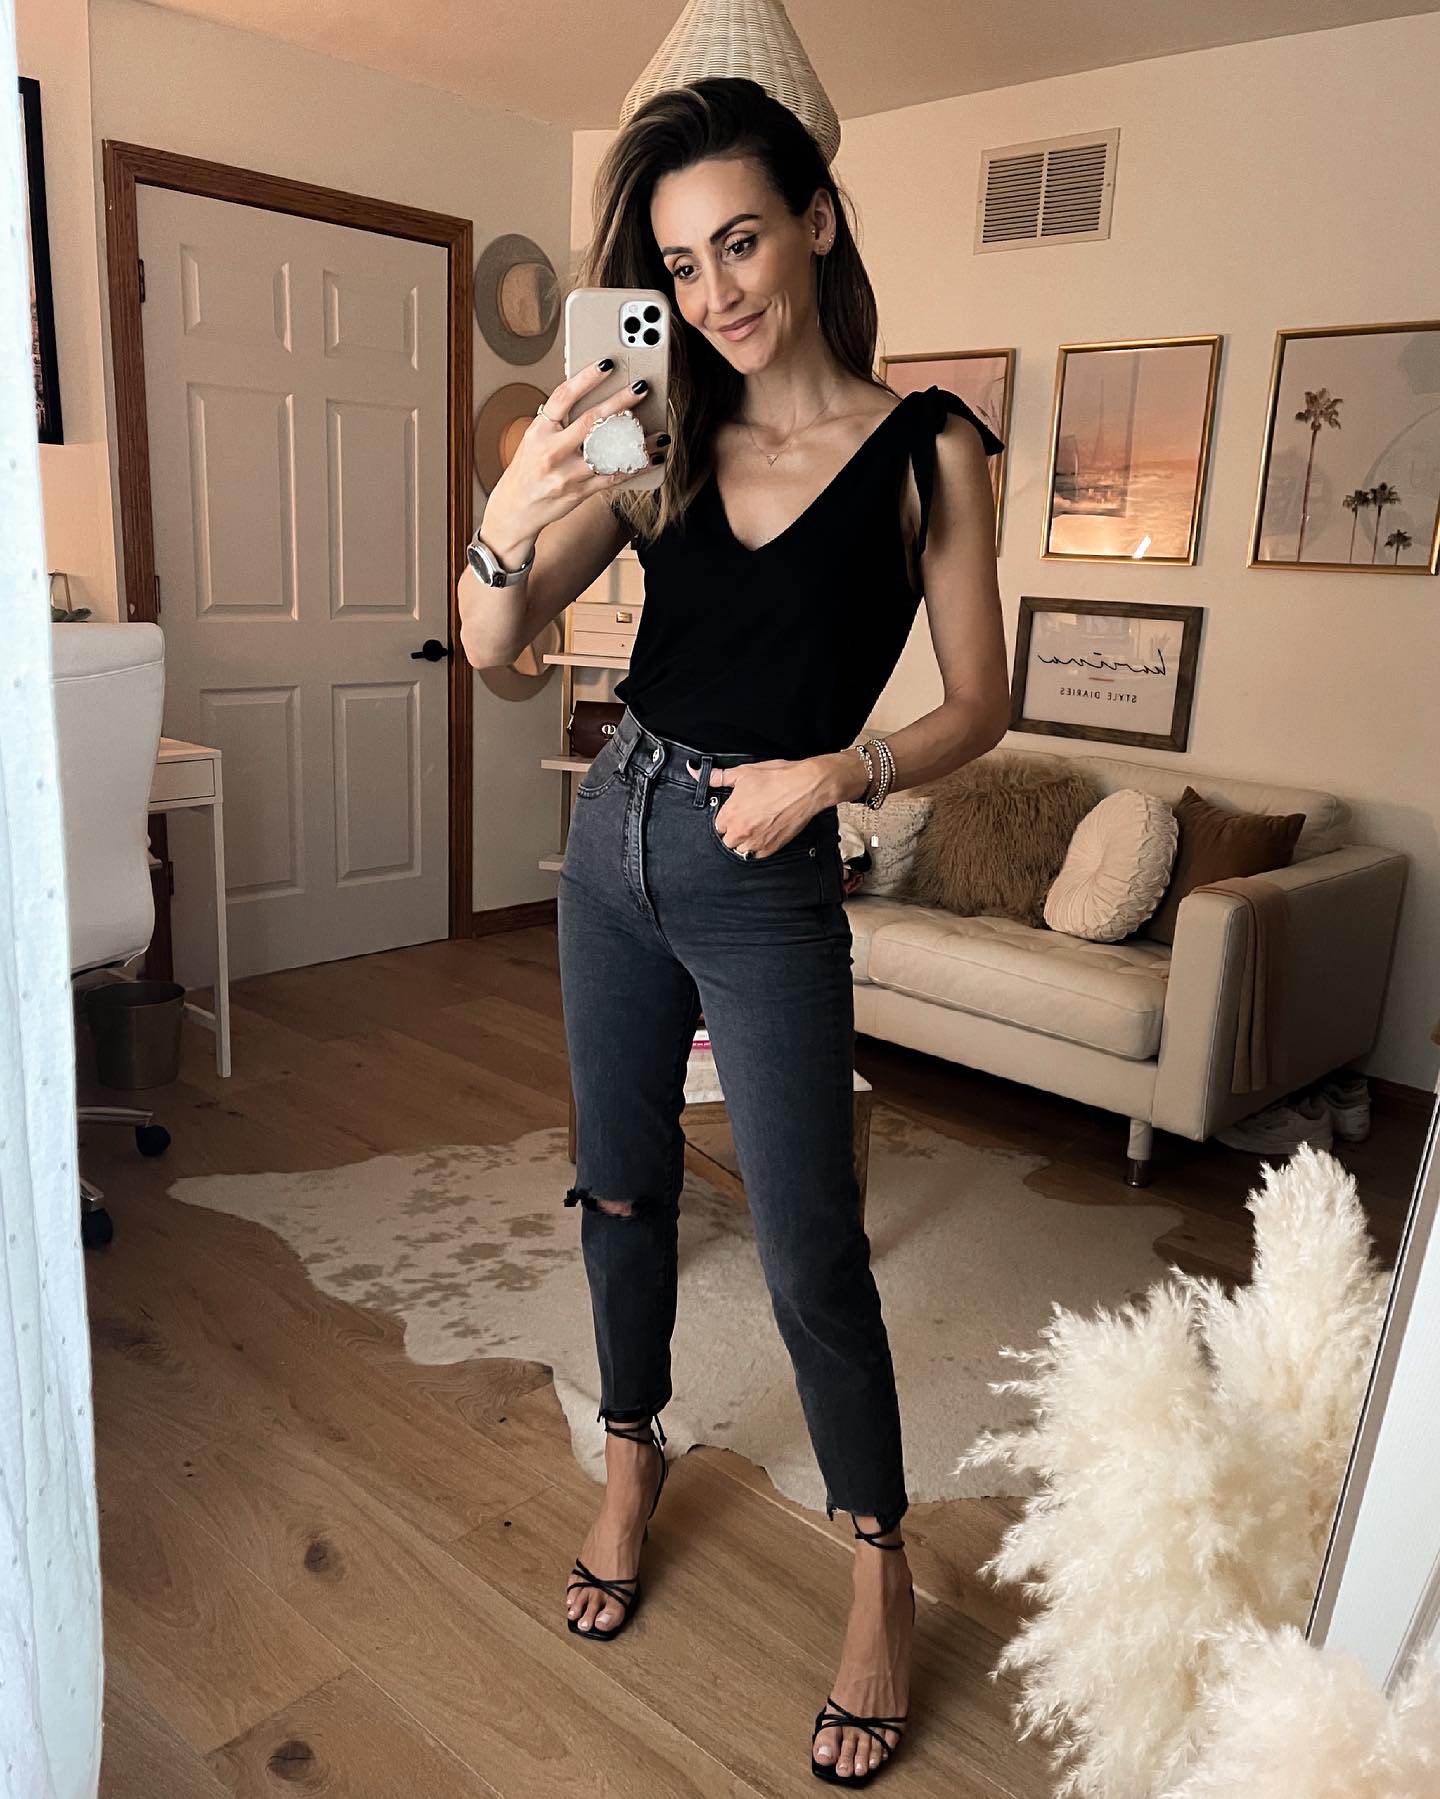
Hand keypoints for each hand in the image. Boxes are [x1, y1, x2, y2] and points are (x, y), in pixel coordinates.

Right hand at [483, 361, 668, 550]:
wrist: (516, 508)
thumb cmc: (529, 468)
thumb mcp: (535, 438)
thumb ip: (559, 421)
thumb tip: (592, 396)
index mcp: (539, 430)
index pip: (564, 396)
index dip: (587, 377)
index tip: (608, 364)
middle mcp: (552, 451)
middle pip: (591, 420)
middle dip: (620, 402)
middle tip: (641, 388)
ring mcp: (566, 474)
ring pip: (608, 452)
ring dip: (638, 442)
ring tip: (659, 433)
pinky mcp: (579, 492)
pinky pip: (613, 477)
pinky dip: (635, 467)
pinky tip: (651, 458)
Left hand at [686, 759, 817, 858]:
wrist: (806, 787)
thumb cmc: (776, 778)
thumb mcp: (744, 773)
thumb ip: (717, 777)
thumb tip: (695, 772)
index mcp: (730, 814)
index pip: (718, 825)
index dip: (727, 817)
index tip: (737, 810)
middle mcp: (741, 831)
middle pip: (728, 840)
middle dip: (735, 830)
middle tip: (749, 816)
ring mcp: (757, 842)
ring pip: (742, 849)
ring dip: (746, 840)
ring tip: (758, 825)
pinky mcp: (772, 848)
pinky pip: (758, 854)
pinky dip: (760, 846)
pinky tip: (767, 832)